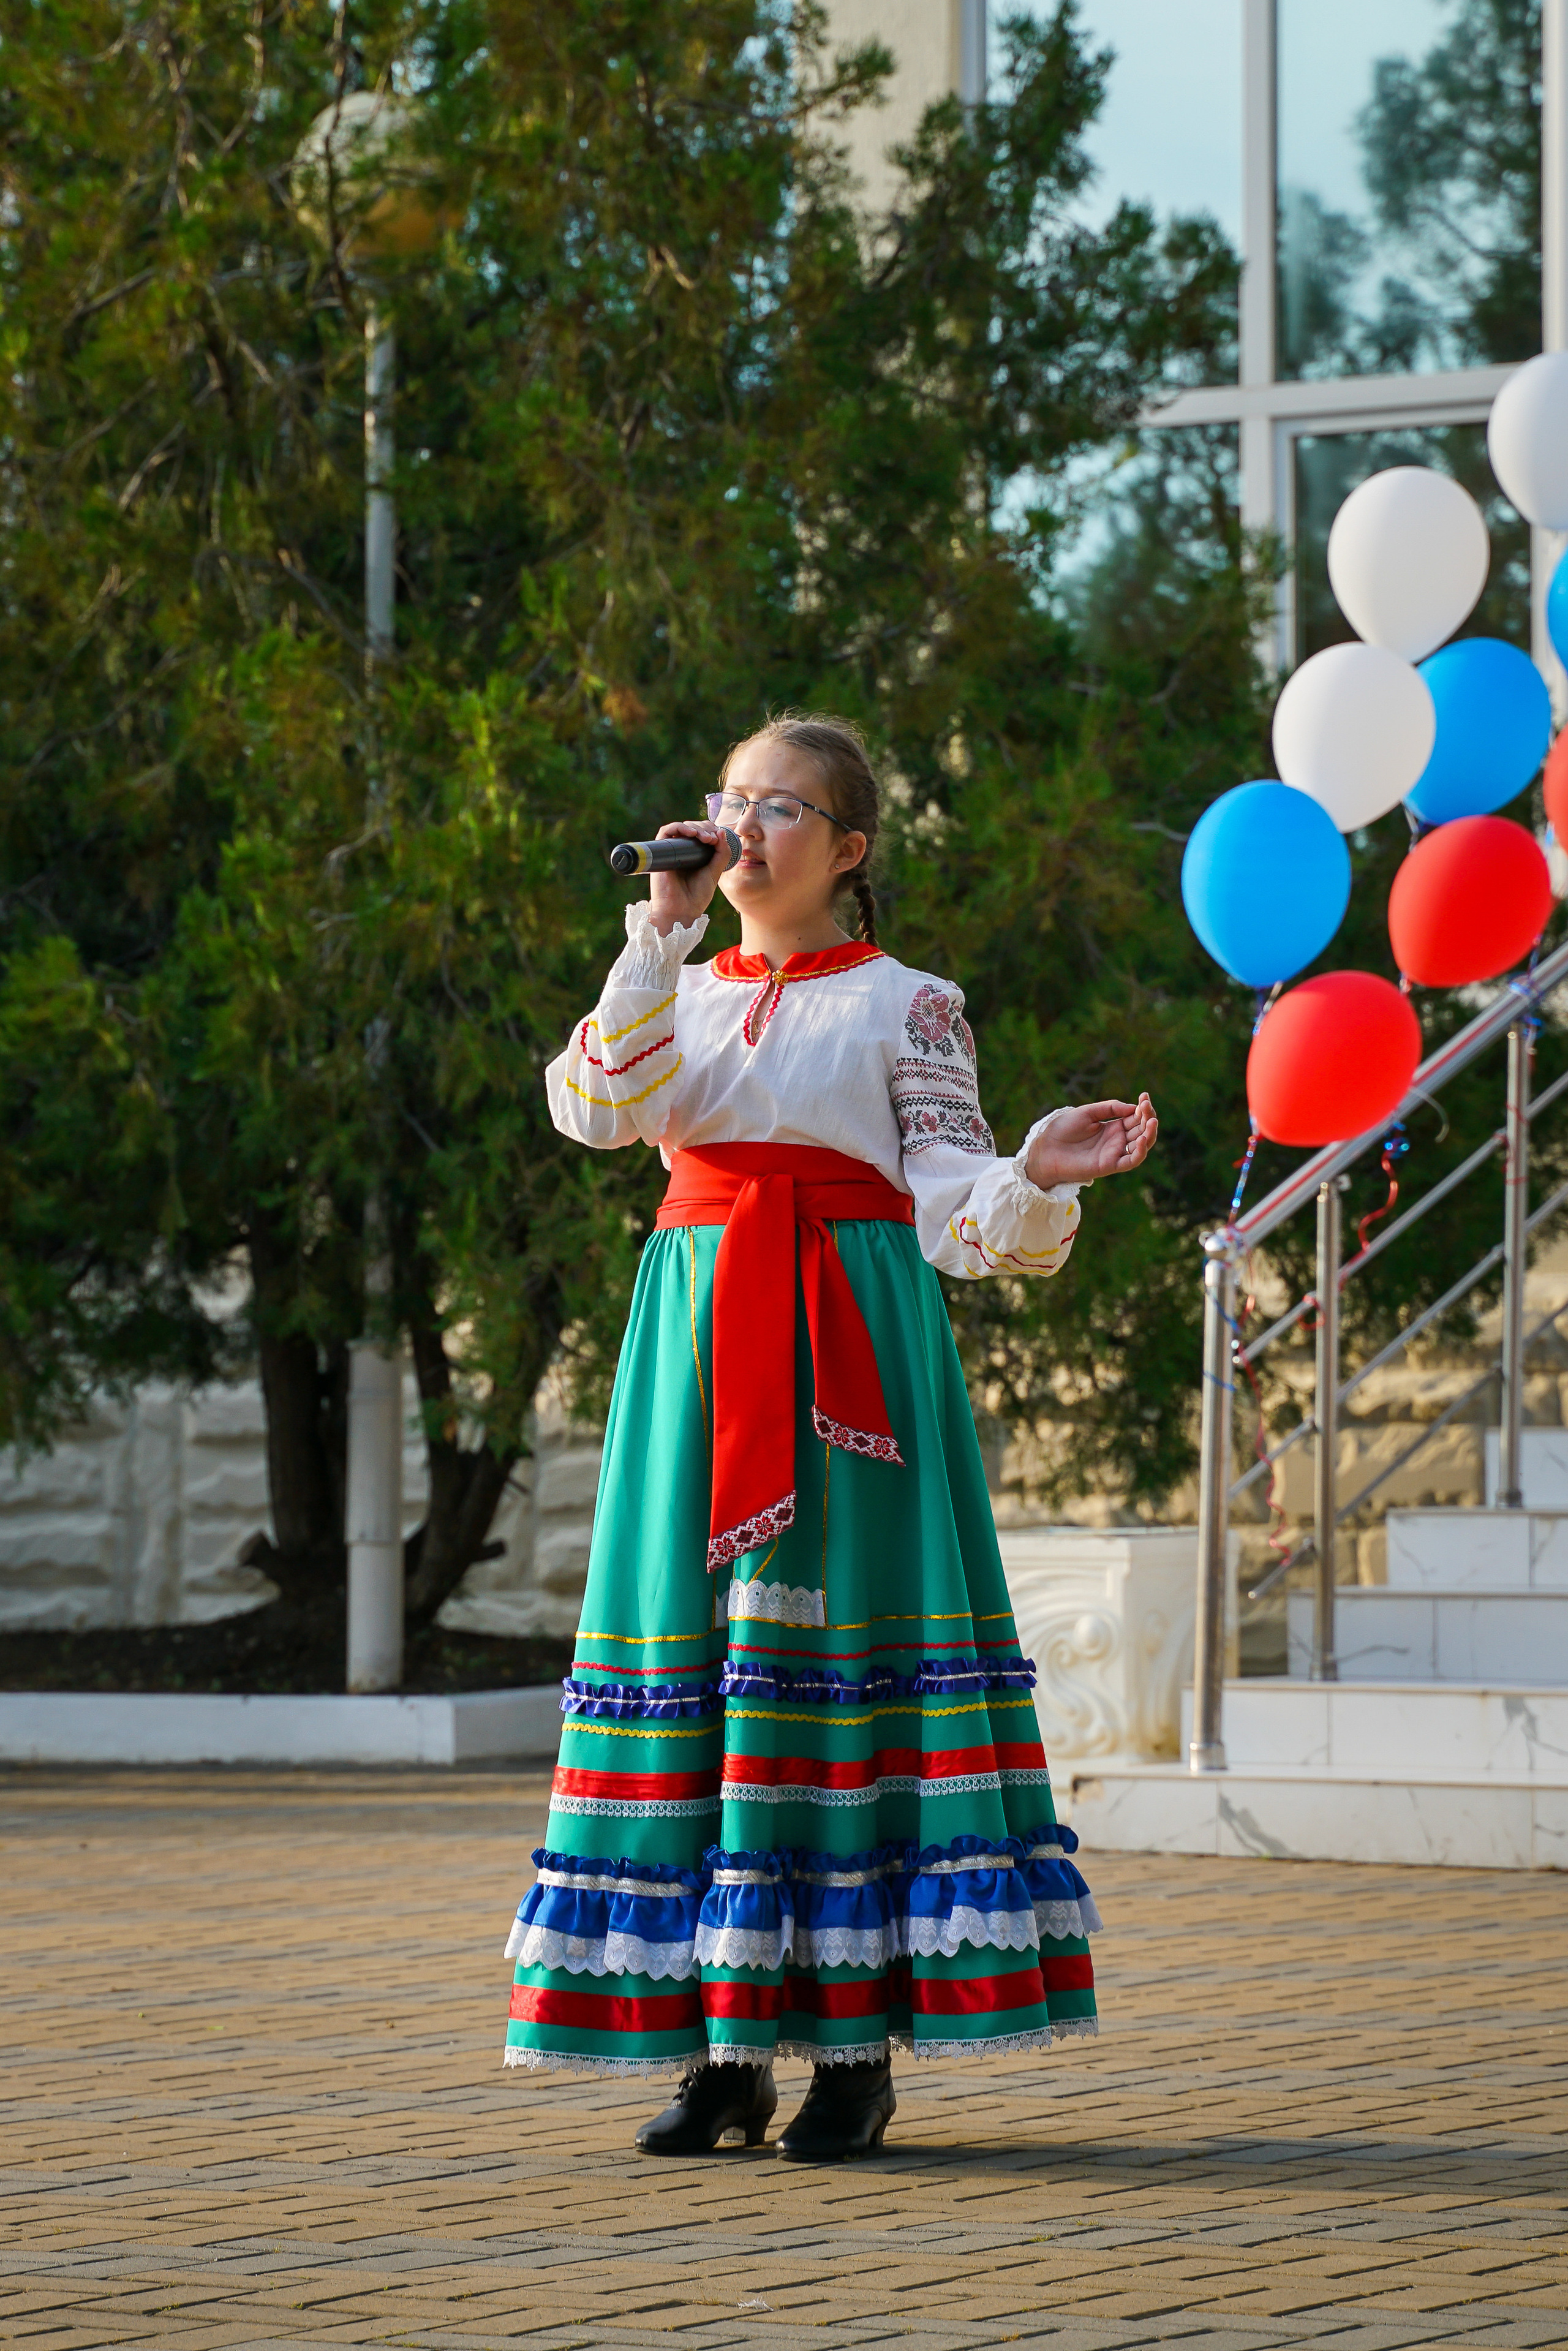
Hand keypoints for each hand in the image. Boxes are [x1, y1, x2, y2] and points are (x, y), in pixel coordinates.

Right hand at [647, 822, 734, 934]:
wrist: (681, 911)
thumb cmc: (696, 897)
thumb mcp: (714, 872)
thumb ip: (721, 854)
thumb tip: (721, 831)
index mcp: (694, 855)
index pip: (701, 832)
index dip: (710, 829)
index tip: (719, 837)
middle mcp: (681, 851)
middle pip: (691, 828)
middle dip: (704, 828)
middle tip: (712, 839)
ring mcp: (671, 851)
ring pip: (680, 828)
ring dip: (695, 827)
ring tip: (705, 838)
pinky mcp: (661, 853)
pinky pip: (665, 832)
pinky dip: (678, 827)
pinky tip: (691, 833)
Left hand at [1026, 1095, 1158, 1188]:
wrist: (1046, 1148)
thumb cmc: (1063, 1130)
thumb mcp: (1088, 1112)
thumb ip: (1110, 1108)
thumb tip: (1133, 1108)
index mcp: (1112, 1127)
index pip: (1135, 1118)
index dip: (1142, 1108)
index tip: (1144, 1096)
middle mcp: (1116, 1140)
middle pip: (1141, 1129)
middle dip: (1147, 1117)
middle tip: (1147, 1106)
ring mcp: (1114, 1153)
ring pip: (1141, 1145)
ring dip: (1150, 1133)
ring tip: (1151, 1120)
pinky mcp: (1110, 1165)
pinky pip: (1131, 1161)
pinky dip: (1140, 1151)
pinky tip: (1143, 1139)